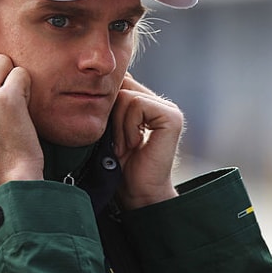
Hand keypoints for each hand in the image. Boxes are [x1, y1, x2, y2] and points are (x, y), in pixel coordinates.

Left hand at [111, 73, 182, 208]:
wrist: (137, 193)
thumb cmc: (118, 167)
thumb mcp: (108, 129)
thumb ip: (110, 105)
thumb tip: (99, 79)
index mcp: (148, 105)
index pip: (121, 84)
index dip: (108, 107)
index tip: (112, 137)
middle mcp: (161, 104)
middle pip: (122, 87)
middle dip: (112, 116)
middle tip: (118, 144)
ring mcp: (169, 110)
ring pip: (127, 96)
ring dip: (118, 126)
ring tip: (125, 146)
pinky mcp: (172, 117)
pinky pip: (137, 104)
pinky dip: (128, 126)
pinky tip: (134, 145)